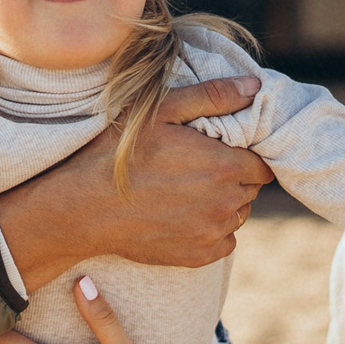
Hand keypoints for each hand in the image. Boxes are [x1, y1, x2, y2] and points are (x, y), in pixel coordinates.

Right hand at [0, 76, 273, 290]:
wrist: (82, 208)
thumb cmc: (117, 154)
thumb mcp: (161, 112)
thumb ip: (213, 97)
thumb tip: (256, 87)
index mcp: (224, 166)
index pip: (262, 163)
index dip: (243, 155)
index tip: (218, 150)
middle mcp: (226, 204)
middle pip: (251, 188)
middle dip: (233, 176)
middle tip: (197, 166)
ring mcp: (212, 233)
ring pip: (237, 214)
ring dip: (223, 202)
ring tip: (186, 189)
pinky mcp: (198, 256)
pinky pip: (224, 241)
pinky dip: (211, 229)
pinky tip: (181, 214)